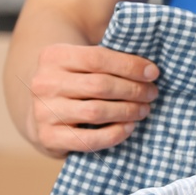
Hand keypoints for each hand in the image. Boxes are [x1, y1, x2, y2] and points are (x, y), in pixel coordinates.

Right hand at [26, 43, 157, 153]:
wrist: (42, 112)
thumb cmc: (75, 82)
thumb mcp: (81, 60)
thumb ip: (109, 55)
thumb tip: (148, 65)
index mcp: (54, 56)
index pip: (97, 58)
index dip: (130, 66)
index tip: (153, 73)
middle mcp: (44, 83)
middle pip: (99, 85)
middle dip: (133, 90)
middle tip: (152, 94)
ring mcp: (44, 111)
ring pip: (95, 111)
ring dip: (127, 111)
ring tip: (144, 110)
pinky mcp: (48, 137)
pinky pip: (88, 139)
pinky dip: (114, 134)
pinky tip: (129, 127)